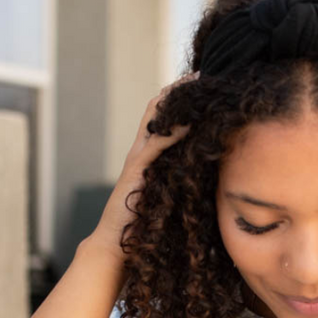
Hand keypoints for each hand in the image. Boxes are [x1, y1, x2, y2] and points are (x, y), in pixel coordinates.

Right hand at [91, 70, 198, 262]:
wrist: (115, 242)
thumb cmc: (141, 225)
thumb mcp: (164, 196)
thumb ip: (176, 181)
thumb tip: (201, 178)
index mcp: (146, 155)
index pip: (161, 117)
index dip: (178, 98)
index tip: (201, 85)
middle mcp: (140, 150)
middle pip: (157, 108)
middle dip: (178, 89)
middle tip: (202, 74)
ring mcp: (137, 158)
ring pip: (156, 119)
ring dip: (177, 101)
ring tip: (198, 85)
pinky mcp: (138, 170)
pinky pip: (157, 144)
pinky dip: (174, 131)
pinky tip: (191, 121)